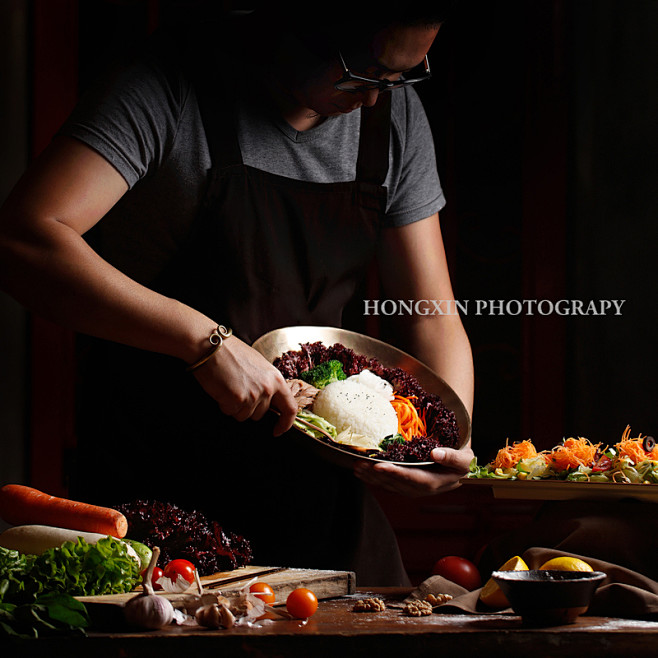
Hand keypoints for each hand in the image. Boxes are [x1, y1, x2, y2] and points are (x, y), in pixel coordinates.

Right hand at [191, 335, 297, 435]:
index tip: (278, 430)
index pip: (290, 408)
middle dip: (248, 407)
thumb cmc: (231, 352)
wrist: (211, 346)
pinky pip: (230, 412)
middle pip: (260, 414)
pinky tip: (221, 388)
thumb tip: (268, 400)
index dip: (285, 423)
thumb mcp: (259, 365)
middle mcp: (268, 388)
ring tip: (229, 386)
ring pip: (244, 415)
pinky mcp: (238, 400)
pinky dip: (223, 404)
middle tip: (238, 389)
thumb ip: (267, 383)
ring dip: (235, 406)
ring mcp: (254, 395)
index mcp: (276, 379)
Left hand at [353, 443, 474, 496]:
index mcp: (435, 482)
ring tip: (356, 467)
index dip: (395, 473)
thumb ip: (452, 457)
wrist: (459, 469)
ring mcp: (412, 489)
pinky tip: (361, 472)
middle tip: (359, 464)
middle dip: (376, 475)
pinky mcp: (405, 486)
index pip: (413, 479)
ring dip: (371, 477)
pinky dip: (373, 479)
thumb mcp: (464, 459)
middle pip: (396, 483)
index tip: (378, 466)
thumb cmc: (461, 462)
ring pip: (389, 485)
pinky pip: (387, 484)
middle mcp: (421, 489)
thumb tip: (435, 454)